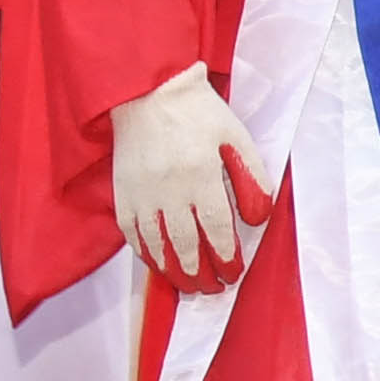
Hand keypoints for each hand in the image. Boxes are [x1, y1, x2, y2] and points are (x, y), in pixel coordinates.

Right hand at [110, 65, 268, 289]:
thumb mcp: (236, 138)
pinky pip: (132, 233)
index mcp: (200, 174)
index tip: (234, 272)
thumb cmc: (199, 114)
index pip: (216, 227)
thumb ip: (251, 179)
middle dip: (201, 272)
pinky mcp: (122, 192)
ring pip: (156, 244)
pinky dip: (145, 253)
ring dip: (173, 270)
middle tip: (213, 288)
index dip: (226, 255)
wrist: (147, 92)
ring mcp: (140, 193)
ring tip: (189, 286)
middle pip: (185, 243)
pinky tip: (158, 264)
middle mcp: (167, 189)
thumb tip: (257, 219)